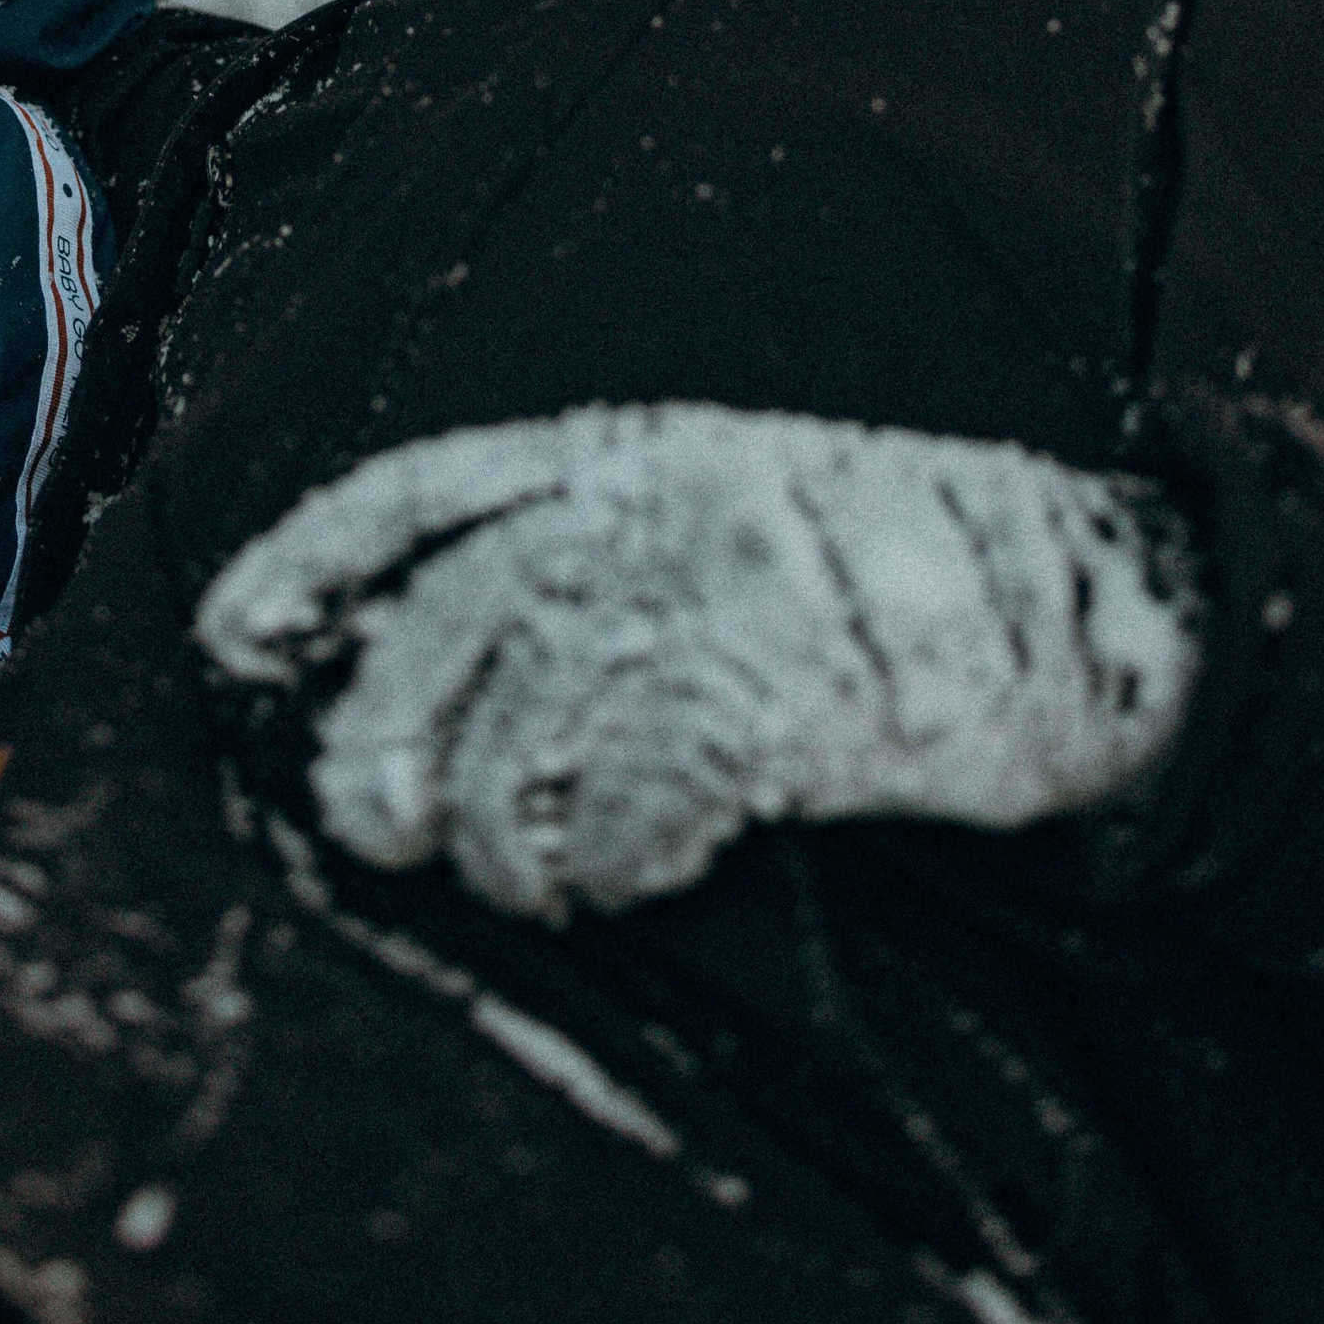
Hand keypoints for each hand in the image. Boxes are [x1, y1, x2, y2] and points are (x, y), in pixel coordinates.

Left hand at [195, 404, 1197, 922]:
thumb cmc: (894, 579)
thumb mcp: (733, 512)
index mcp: (629, 451)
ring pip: (516, 742)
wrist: (1093, 606)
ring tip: (540, 873)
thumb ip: (602, 559)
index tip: (230, 635)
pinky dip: (613, 861)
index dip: (313, 562)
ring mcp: (710, 591)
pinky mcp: (772, 692)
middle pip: (442, 642)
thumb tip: (439, 678)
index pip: (420, 492)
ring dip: (505, 838)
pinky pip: (629, 805)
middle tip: (383, 832)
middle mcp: (650, 505)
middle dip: (383, 752)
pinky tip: (644, 869)